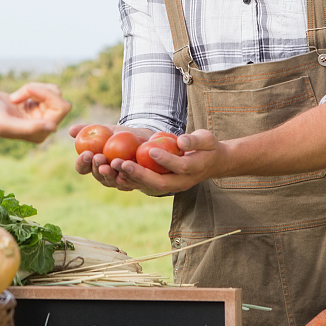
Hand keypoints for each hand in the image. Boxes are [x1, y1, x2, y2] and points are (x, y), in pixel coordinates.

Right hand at [0, 83, 70, 142]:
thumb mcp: (5, 123)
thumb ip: (29, 127)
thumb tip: (53, 128)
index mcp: (40, 134)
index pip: (62, 108)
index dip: (47, 95)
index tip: (26, 91)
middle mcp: (42, 127)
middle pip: (60, 100)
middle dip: (41, 90)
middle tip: (20, 93)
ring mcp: (39, 116)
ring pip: (54, 93)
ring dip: (34, 88)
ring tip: (16, 96)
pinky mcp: (34, 106)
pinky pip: (46, 91)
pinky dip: (32, 88)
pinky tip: (16, 97)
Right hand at [71, 124, 154, 191]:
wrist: (142, 138)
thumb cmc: (118, 135)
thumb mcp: (104, 129)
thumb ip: (88, 129)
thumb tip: (71, 130)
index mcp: (93, 165)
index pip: (82, 167)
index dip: (82, 163)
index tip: (86, 153)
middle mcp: (103, 175)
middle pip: (97, 175)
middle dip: (96, 166)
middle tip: (99, 157)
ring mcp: (117, 181)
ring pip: (111, 181)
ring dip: (110, 173)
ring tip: (111, 163)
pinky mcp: (132, 183)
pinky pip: (128, 183)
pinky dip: (126, 177)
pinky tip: (126, 169)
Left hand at [102, 129, 225, 195]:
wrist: (211, 163)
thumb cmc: (207, 146)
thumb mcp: (207, 138)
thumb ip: (195, 139)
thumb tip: (180, 141)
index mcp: (195, 168)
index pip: (180, 166)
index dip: (165, 160)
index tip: (150, 150)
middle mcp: (183, 182)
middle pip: (160, 183)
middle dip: (139, 174)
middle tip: (122, 163)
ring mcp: (173, 186)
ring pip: (150, 187)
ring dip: (131, 179)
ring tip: (113, 167)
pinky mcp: (163, 186)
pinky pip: (146, 186)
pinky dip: (131, 181)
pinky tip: (115, 173)